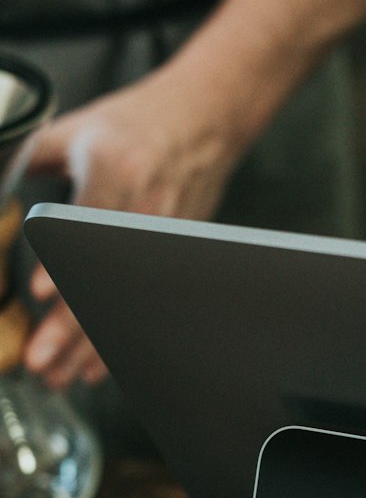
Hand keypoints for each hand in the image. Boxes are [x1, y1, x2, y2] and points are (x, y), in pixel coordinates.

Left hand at [20, 67, 243, 387]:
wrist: (202, 122)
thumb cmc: (138, 125)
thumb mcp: (76, 129)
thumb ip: (29, 156)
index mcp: (115, 171)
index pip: (87, 226)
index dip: (65, 265)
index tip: (41, 294)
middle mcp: (144, 211)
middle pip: (106, 281)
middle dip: (71, 327)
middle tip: (40, 358)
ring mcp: (163, 241)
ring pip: (125, 305)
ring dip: (89, 347)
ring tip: (57, 375)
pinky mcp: (172, 260)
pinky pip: (142, 309)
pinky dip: (116, 340)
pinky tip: (93, 366)